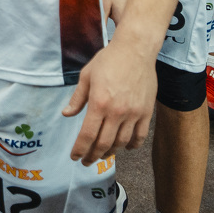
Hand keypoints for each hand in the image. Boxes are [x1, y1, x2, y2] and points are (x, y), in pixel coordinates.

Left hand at [64, 37, 157, 163]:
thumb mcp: (86, 76)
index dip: (80, 149)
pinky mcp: (147, 113)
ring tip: (102, 155)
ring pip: (122, 143)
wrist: (135, 50)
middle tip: (86, 161)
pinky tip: (124, 147)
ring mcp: (134, 114)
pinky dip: (131, 146)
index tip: (74, 157)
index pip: (87, 135)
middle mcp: (117, 112)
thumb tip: (66, 115)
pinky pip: (140, 136)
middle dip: (93, 156)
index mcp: (99, 103)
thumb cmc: (108, 60)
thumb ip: (77, 98)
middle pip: (104, 143)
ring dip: (110, 152)